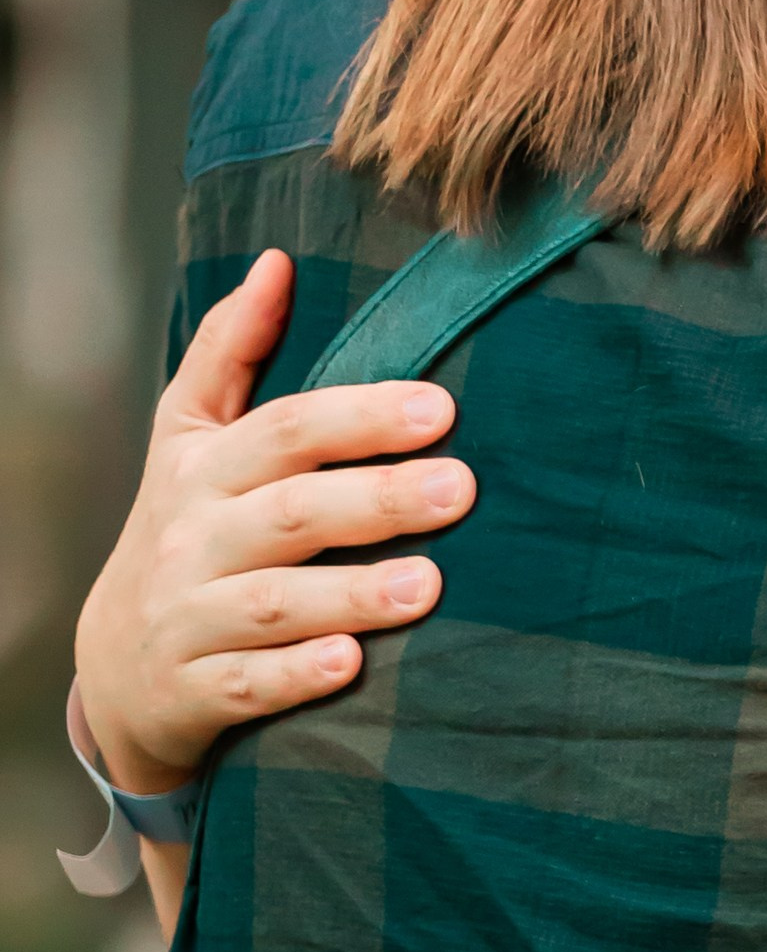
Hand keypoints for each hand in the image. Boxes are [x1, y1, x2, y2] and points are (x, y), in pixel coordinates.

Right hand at [76, 249, 475, 797]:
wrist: (118, 664)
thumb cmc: (184, 527)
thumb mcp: (189, 436)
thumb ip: (229, 349)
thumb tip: (276, 261)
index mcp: (206, 469)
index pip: (284, 432)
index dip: (358, 417)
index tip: (440, 408)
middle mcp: (195, 539)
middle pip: (289, 513)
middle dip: (377, 500)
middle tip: (462, 489)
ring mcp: (191, 617)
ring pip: (272, 603)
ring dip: (351, 595)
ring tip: (431, 585)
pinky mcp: (195, 690)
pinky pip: (247, 685)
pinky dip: (296, 677)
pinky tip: (352, 665)